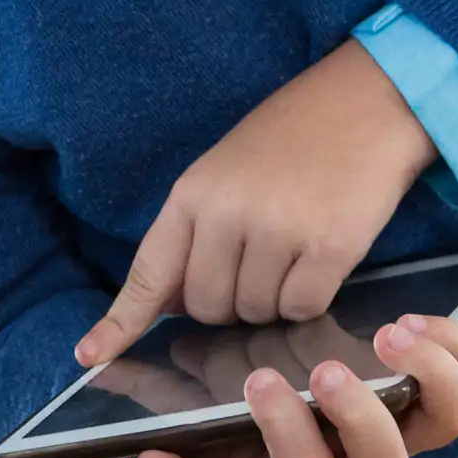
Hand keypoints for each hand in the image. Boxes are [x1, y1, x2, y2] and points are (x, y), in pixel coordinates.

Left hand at [80, 41, 438, 364]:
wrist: (366, 102)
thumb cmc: (291, 141)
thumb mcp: (222, 175)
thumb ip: (193, 236)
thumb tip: (169, 305)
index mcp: (191, 196)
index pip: (148, 273)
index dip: (120, 321)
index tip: (91, 355)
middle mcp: (226, 215)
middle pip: (207, 308)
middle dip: (229, 303)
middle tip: (259, 263)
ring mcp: (277, 231)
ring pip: (255, 312)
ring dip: (273, 299)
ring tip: (293, 248)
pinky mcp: (328, 247)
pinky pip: (302, 308)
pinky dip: (310, 298)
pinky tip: (320, 259)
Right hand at [130, 313, 457, 457]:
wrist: (287, 434)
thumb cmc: (237, 451)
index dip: (286, 432)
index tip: (256, 381)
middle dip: (357, 414)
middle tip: (322, 369)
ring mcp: (404, 428)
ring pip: (447, 421)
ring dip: (426, 377)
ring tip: (388, 332)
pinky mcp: (432, 391)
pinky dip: (456, 348)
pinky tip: (414, 318)